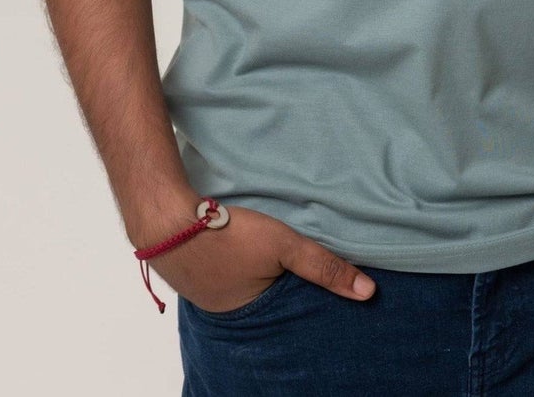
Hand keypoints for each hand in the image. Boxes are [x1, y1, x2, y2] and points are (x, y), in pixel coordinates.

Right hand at [141, 204, 377, 313]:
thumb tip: (368, 293)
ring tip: (268, 259)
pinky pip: (219, 271)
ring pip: (240, 286)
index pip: (287, 316)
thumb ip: (324, 267)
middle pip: (263, 303)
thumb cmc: (226, 234)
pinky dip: (231, 262)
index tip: (322, 295)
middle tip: (295, 272)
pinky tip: (237, 247)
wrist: (165, 216)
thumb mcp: (283, 246)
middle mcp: (225, 312)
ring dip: (253, 274)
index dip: (303, 302)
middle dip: (279, 290)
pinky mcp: (190, 268)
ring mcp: (203, 291)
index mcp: (249, 317)